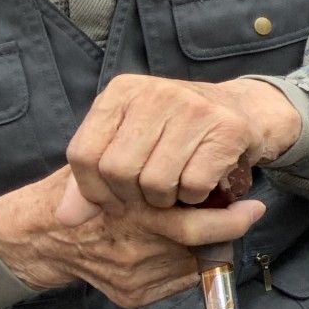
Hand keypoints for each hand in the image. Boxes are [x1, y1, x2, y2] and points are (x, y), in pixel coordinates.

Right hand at [0, 168, 266, 308]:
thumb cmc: (88, 192)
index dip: (232, 220)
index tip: (255, 207)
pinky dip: (189, 264)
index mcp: (132, 213)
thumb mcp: (117, 166)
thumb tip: (209, 165)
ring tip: (211, 224)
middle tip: (250, 213)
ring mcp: (132, 276)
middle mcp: (133, 249)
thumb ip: (155, 168)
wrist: (44, 236)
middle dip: (229, 231)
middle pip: (199, 248)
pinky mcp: (131, 294)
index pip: (196, 227)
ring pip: (193, 264)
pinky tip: (183, 246)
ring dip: (209, 246)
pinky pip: (177, 282)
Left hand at [62, 76, 301, 218]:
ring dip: (166, 199)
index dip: (92, 189)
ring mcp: (195, 108)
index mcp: (122, 90)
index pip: (83, 152)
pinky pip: (193, 185)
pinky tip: (200, 184)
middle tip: (149, 196)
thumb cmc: (177, 132)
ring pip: (155, 181)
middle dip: (132, 196)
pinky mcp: (228, 129)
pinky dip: (194, 197)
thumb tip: (66, 218)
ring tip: (175, 188)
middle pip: (118, 170)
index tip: (112, 200)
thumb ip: (92, 176)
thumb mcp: (128, 142)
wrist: (243, 111)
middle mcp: (157, 92)